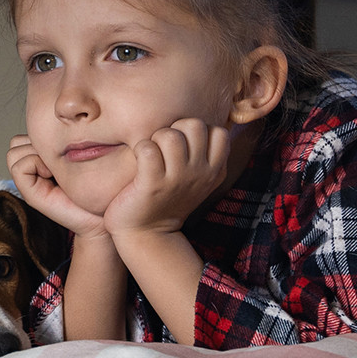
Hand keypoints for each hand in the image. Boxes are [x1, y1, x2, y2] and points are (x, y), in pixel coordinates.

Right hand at [8, 135, 107, 239]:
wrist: (104, 216)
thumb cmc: (98, 187)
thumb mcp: (81, 154)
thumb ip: (66, 141)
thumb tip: (59, 123)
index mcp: (42, 159)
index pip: (24, 136)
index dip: (41, 136)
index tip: (66, 147)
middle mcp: (32, 170)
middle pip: (16, 142)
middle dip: (36, 143)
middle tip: (58, 158)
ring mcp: (29, 183)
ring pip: (14, 151)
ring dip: (34, 152)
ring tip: (55, 166)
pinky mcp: (31, 195)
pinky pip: (19, 166)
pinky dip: (34, 164)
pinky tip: (52, 174)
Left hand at [104, 119, 229, 237]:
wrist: (147, 234)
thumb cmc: (167, 198)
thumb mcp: (196, 178)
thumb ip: (202, 153)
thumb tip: (201, 123)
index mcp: (214, 170)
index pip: (218, 131)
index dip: (197, 130)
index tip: (183, 144)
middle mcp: (200, 174)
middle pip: (194, 125)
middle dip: (174, 128)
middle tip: (163, 147)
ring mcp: (177, 180)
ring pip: (170, 135)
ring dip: (155, 139)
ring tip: (151, 155)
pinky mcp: (152, 185)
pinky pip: (147, 148)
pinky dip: (139, 149)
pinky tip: (138, 162)